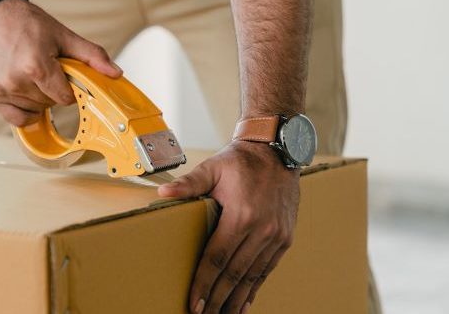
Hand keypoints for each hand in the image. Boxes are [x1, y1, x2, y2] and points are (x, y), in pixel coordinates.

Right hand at [0, 0, 121, 125]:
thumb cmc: (26, 23)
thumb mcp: (63, 35)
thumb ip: (92, 56)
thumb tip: (115, 73)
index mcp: (35, 65)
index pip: (65, 98)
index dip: (69, 88)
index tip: (62, 75)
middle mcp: (15, 80)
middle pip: (49, 104)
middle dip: (52, 90)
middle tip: (44, 68)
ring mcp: (0, 89)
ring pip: (34, 110)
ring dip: (37, 98)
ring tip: (29, 73)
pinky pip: (16, 118)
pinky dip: (23, 109)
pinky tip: (22, 90)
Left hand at [158, 140, 299, 313]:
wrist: (277, 151)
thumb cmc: (240, 160)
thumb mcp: (212, 168)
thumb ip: (189, 183)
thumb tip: (163, 193)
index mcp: (241, 215)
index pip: (217, 258)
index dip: (204, 284)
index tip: (194, 304)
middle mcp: (262, 229)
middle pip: (234, 273)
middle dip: (217, 299)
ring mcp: (276, 236)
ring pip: (252, 276)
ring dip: (236, 299)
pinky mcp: (285, 238)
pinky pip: (267, 269)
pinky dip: (255, 288)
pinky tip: (244, 304)